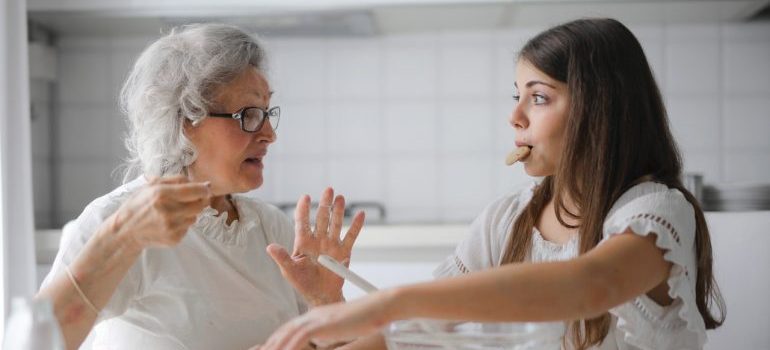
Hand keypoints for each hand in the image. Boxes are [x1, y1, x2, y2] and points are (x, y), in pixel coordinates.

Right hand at [111, 175, 210, 248]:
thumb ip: (177, 180)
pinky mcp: (174, 239)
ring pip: (195, 216)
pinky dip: (183, 224)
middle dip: (199, 200)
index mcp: (161, 194)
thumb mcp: (151, 186)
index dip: (204, 189)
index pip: (196, 191)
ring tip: (174, 211)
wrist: (126, 231)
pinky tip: (169, 222)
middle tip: (190, 199)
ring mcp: (172, 227)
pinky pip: (188, 228)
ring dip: (190, 212)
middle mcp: (168, 211)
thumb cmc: (139, 205)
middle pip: (200, 204)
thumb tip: (203, 183)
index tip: (205, 188)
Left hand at [260, 292, 394, 349]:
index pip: (287, 331)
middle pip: (283, 332)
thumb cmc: (362, 319)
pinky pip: (300, 337)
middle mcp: (311, 316)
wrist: (377, 307)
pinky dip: (290, 346)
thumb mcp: (339, 329)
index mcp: (313, 317)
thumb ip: (326, 335)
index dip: (275, 342)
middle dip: (270, 346)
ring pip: (287, 335)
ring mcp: (316, 318)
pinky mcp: (323, 323)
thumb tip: (318, 343)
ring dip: (276, 347)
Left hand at [267, 187, 364, 305]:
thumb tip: (269, 247)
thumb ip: (282, 258)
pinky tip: (360, 214)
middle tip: (328, 189)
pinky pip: (351, 237)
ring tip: (340, 198)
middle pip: (321, 218)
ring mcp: (331, 245)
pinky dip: (356, 226)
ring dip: (338, 211)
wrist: (321, 295)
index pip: (302, 222)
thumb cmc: (303, 283)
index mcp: (303, 242)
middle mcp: (318, 240)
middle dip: (325, 204)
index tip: (305, 196)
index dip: (303, 209)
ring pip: (335, 223)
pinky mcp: (343, 252)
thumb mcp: (290, 271)